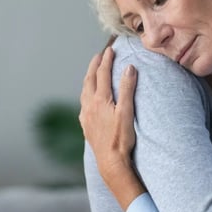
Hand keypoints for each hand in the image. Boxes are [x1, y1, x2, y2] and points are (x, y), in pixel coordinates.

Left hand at [79, 47, 144, 208]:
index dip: (106, 60)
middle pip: (90, 80)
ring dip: (89, 78)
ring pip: (84, 91)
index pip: (102, 74)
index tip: (110, 50)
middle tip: (99, 55)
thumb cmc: (121, 138)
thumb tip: (129, 68)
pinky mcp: (86, 125)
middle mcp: (89, 105)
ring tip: (93, 72)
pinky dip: (86, 94)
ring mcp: (86, 116)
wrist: (110, 161)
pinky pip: (83, 104)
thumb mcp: (127, 111)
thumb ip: (127, 88)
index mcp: (100, 99)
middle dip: (94, 66)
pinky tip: (88, 98)